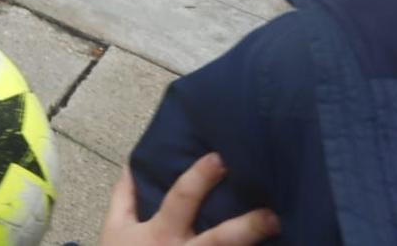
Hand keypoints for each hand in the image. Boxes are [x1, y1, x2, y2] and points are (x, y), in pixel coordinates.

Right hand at [99, 155, 278, 245]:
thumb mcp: (115, 229)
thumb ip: (124, 198)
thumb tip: (130, 166)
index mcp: (161, 233)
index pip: (182, 199)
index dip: (200, 178)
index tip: (220, 159)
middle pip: (219, 240)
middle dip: (246, 228)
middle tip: (271, 216)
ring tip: (281, 236)